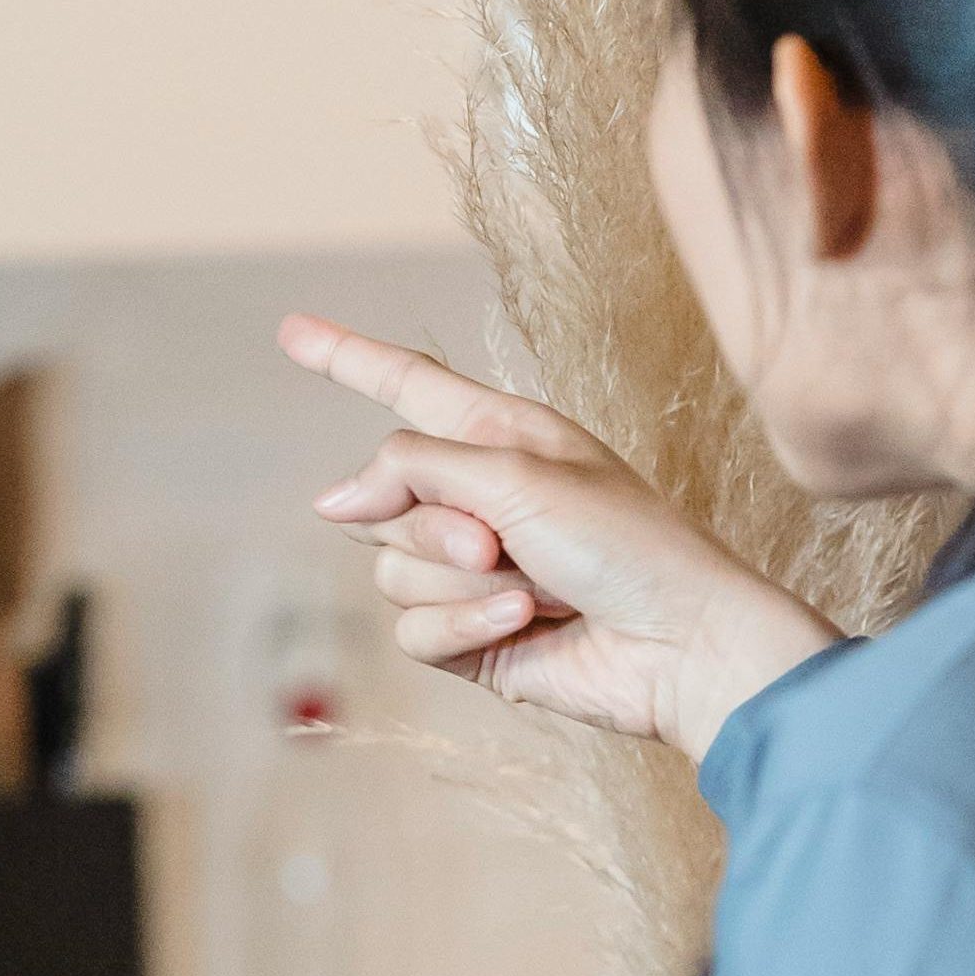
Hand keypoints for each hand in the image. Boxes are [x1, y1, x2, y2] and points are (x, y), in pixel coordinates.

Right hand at [281, 313, 838, 762]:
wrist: (683, 645)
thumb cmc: (628, 542)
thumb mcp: (516, 473)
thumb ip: (412, 467)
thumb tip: (332, 500)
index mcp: (498, 436)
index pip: (405, 385)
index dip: (346, 357)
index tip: (291, 330)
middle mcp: (478, 498)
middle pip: (381, 497)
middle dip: (430, 525)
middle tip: (498, 540)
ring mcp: (470, 571)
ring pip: (392, 570)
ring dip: (458, 582)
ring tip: (533, 588)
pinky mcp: (469, 636)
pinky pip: (414, 629)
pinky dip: (465, 627)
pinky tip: (524, 625)